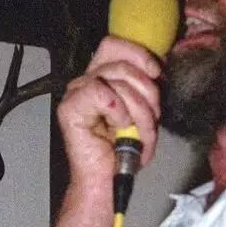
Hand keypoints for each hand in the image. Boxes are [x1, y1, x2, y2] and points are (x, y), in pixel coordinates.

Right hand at [58, 34, 160, 193]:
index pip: (114, 45)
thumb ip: (145, 86)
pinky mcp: (69, 108)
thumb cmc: (124, 150)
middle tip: (151, 117)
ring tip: (139, 131)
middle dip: (147, 93)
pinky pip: (102, 93)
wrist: (107, 180)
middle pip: (122, 64)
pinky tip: (118, 126)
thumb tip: (155, 67)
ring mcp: (75, 93)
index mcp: (102, 78)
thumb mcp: (144, 111)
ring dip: (139, 110)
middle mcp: (86, 81)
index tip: (156, 73)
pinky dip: (118, 111)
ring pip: (117, 80)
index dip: (138, 54)